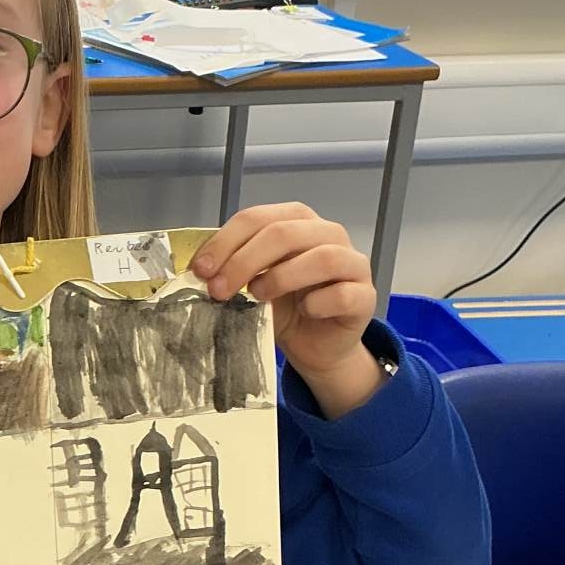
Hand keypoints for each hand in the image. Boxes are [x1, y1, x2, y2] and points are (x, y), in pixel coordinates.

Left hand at [191, 202, 381, 415]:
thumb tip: (199, 270)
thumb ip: (233, 269)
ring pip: (323, 257)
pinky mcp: (365, 296)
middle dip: (244, 260)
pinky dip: (319, 302)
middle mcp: (328, 234)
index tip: (201, 269)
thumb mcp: (252, 283)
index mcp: (297, 221)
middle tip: (219, 289)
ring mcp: (352, 263)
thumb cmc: (285, 307)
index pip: (258, 218)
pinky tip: (303, 312)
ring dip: (282, 277)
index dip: (226, 241)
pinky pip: (344, 293)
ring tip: (258, 296)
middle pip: (285, 233)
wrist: (316, 346)